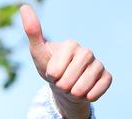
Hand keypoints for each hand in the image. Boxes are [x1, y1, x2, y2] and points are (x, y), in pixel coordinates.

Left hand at [20, 4, 111, 118]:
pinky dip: (88, 96)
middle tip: (62, 82)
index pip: (55, 72)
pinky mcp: (106, 77)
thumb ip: (33, 32)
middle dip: (61, 87)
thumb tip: (24, 6)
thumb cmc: (50, 68)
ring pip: (82, 89)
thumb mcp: (38, 53)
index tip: (53, 72)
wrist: (65, 87)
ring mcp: (98, 64)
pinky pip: (96, 92)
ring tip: (72, 87)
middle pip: (68, 81)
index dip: (51, 77)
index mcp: (71, 44)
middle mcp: (87, 52)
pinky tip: (85, 91)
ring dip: (73, 94)